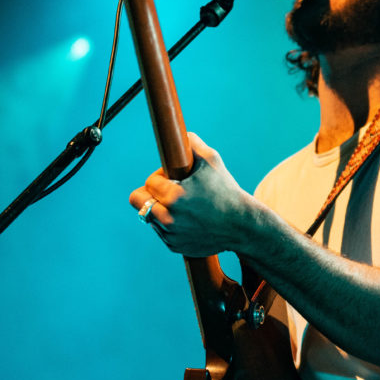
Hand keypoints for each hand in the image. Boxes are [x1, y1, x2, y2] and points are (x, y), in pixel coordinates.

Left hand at [129, 132, 250, 255]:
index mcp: (174, 196)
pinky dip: (169, 224)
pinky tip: (187, 219)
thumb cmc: (227, 191)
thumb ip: (192, 143)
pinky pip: (160, 231)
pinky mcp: (174, 246)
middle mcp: (169, 218)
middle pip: (137, 200)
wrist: (242, 226)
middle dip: (150, 192)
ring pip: (148, 215)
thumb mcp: (212, 161)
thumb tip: (180, 133)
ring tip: (181, 205)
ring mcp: (170, 235)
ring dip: (159, 208)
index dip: (161, 176)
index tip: (175, 178)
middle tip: (167, 190)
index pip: (149, 181)